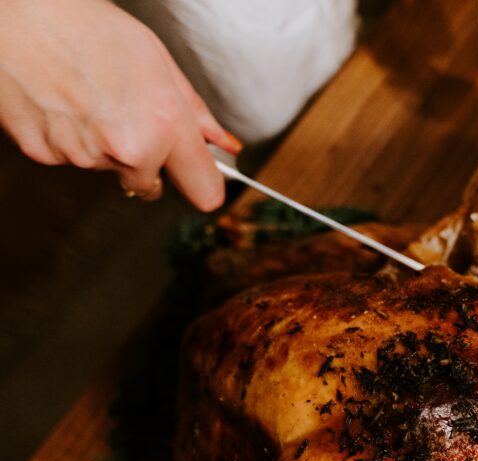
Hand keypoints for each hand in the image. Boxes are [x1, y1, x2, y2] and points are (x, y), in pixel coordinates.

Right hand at [0, 0, 240, 209]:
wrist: (18, 15)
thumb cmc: (87, 27)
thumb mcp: (159, 63)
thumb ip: (195, 113)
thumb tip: (222, 144)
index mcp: (164, 125)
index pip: (205, 190)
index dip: (204, 184)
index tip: (202, 178)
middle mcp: (128, 149)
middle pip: (150, 185)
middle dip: (147, 161)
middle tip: (128, 116)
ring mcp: (85, 156)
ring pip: (109, 168)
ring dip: (106, 145)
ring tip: (90, 97)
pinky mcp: (46, 156)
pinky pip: (71, 158)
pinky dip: (71, 139)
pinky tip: (64, 103)